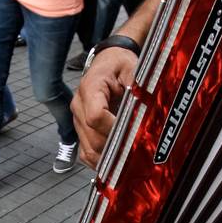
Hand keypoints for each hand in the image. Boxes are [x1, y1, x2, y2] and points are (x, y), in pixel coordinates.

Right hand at [71, 44, 135, 166]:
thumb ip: (137, 90)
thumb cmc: (119, 64)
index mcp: (90, 88)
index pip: (95, 117)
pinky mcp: (81, 129)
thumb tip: (144, 112)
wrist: (108, 61)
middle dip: (114, 146)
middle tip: (135, 148)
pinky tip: (113, 161)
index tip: (131, 131)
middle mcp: (79, 106)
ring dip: (107, 157)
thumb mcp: (132, 69)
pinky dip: (98, 160)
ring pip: (88, 150)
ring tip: (126, 158)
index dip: (114, 128)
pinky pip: (85, 152)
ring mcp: (78, 120)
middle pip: (92, 138)